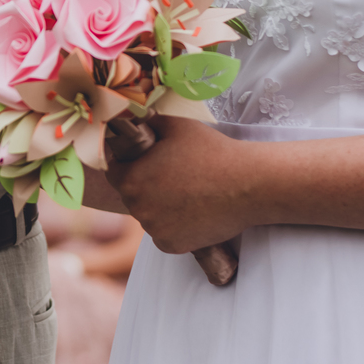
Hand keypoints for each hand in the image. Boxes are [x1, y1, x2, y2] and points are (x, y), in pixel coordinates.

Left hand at [102, 116, 255, 253]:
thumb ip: (148, 122)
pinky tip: (193, 212)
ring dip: (160, 208)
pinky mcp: (172, 246)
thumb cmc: (212, 151)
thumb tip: (133, 118)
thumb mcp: (176, 125)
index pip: (115, 172)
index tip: (145, 162)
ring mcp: (154, 230)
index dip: (128, 165)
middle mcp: (137, 209)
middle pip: (132, 196)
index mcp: (131, 180)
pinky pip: (165, 235)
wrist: (249, 184)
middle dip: (146, 186)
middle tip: (173, 177)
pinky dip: (175, 227)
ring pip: (150, 216)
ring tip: (188, 194)